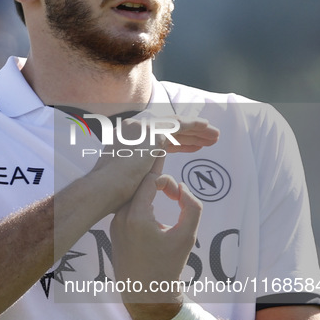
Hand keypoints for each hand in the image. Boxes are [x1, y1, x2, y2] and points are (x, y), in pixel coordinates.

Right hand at [88, 116, 218, 213]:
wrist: (105, 189)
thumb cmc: (112, 194)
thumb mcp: (128, 180)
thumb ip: (139, 173)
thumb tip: (143, 179)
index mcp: (128, 140)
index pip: (159, 140)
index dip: (177, 144)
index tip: (192, 147)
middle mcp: (134, 129)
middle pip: (169, 130)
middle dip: (189, 135)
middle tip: (207, 139)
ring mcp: (143, 128)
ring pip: (176, 125)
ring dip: (196, 130)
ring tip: (214, 136)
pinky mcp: (152, 132)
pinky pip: (179, 125)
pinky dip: (193, 125)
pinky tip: (207, 128)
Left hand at [110, 173, 201, 319]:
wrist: (146, 294)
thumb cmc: (168, 266)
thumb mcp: (187, 236)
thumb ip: (192, 206)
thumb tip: (181, 187)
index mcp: (136, 217)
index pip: (149, 181)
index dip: (166, 179)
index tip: (178, 193)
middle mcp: (120, 218)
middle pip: (138, 186)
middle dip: (156, 181)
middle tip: (169, 175)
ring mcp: (114, 224)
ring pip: (132, 196)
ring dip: (148, 192)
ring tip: (164, 189)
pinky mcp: (114, 231)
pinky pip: (127, 208)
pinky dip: (140, 203)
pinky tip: (151, 203)